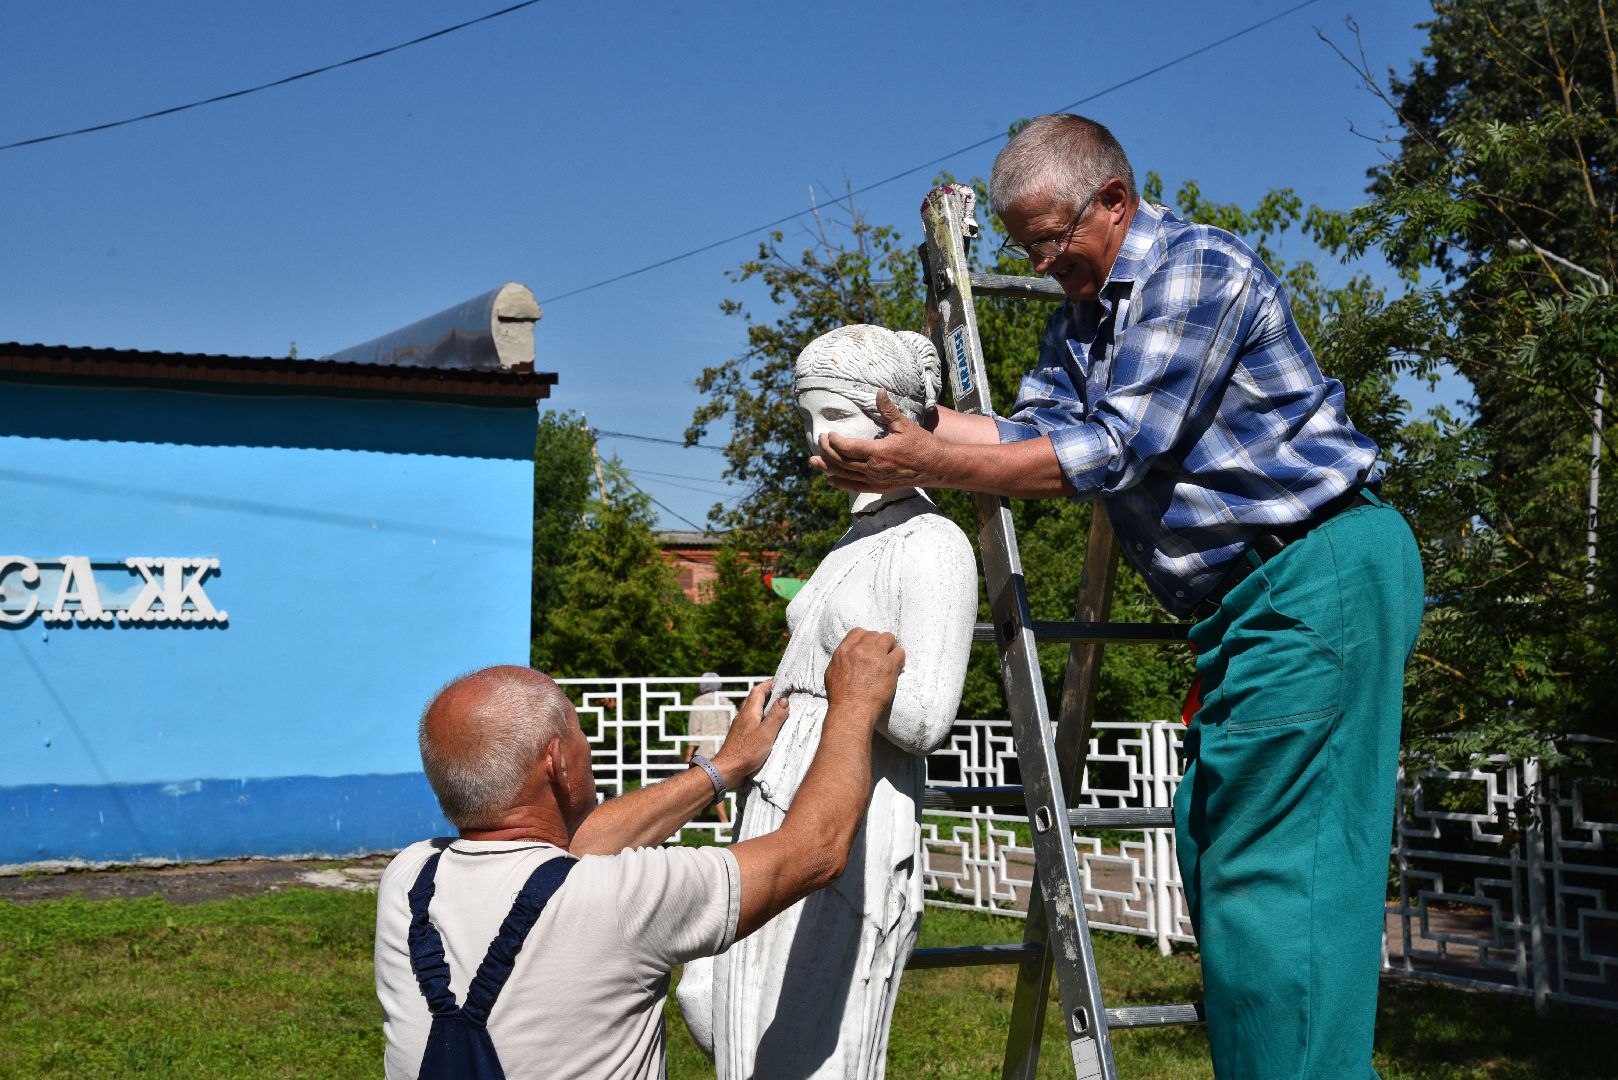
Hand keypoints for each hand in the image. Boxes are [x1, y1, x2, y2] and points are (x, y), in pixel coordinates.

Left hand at [711, 680, 788, 788]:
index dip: (769, 684)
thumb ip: (776, 716)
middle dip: (769, 694)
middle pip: (755, 699)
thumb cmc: (746, 752)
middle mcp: (743, 716)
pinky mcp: (742, 736)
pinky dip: (763, 719)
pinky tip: (770, 728)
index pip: (759, 690)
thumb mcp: (766, 733)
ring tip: (780, 710)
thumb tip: (784, 700)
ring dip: (766, 707)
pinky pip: (753, 722)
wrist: (728, 769)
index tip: (782, 682)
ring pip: (754, 711)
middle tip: (783, 694)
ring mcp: (741, 726)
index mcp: (749, 712)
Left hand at [810, 390, 946, 493]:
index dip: (834, 441)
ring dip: (827, 469)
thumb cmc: (922, 445)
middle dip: (827, 452)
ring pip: (844, 476)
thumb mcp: (905, 425)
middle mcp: (873, 469)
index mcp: (877, 453)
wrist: (936, 467)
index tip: (829, 433)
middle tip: (819, 441)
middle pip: (841, 462)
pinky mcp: (879, 487)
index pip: (847, 448)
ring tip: (813, 462)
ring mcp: (875, 481)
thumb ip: (888, 410)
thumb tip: (879, 391)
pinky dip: (841, 484)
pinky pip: (855, 488)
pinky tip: (831, 480)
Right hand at [823, 628, 905, 731]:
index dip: (865, 639)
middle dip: (878, 643)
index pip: (858, 632)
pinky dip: (899, 658)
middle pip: (874, 634)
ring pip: (888, 638)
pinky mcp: (889, 666)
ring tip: (890, 658)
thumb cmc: (840, 697)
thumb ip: (840, 659)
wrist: (851, 711)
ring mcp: (875, 656)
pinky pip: (900, 652)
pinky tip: (897, 666)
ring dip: (890, 647)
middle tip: (880, 655)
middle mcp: (860, 649)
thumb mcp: (831, 673)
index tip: (869, 647)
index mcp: (844, 651)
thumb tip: (847, 655)